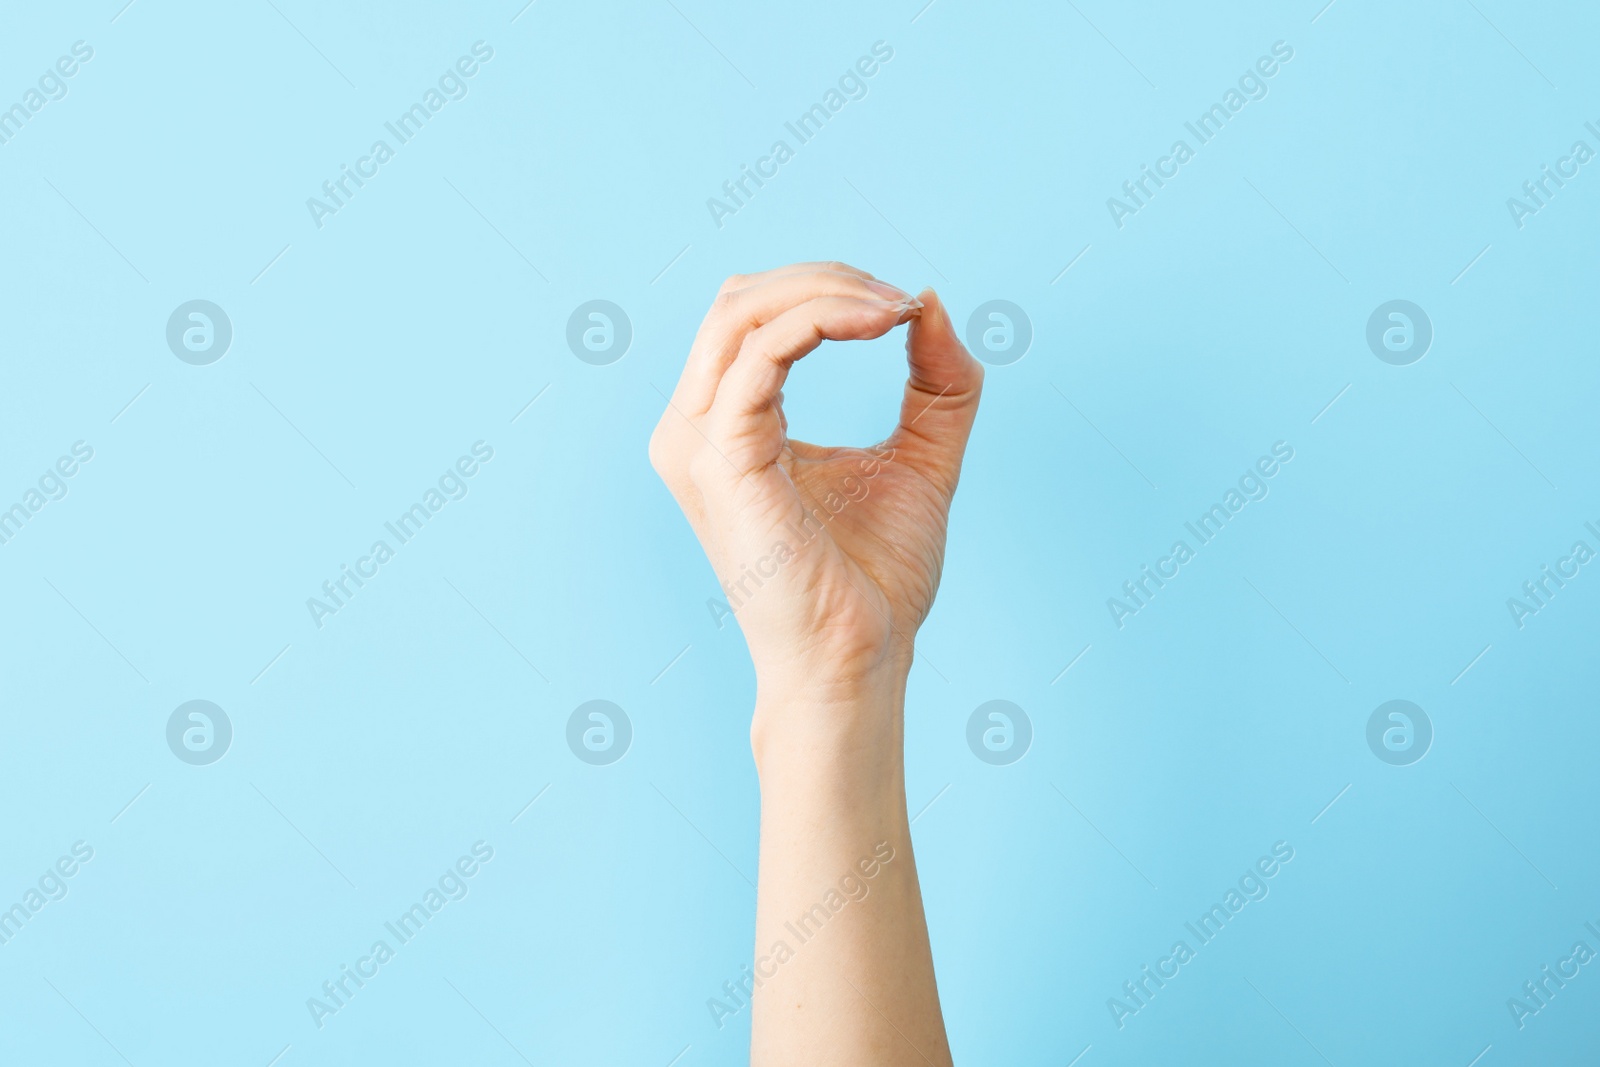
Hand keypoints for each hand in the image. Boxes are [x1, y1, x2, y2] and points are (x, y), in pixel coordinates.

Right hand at [649, 262, 983, 701]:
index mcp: (724, 427)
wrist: (858, 661)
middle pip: (738, 300)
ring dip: (826, 291)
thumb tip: (934, 301)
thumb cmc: (876, 580)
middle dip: (825, 279)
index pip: (752, 318)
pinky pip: (762, 355)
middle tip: (901, 302)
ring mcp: (697, 445)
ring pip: (743, 313)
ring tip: (895, 308)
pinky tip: (883, 326)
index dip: (826, 291)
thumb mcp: (920, 458)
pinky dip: (823, 321)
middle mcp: (692, 429)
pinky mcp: (722, 461)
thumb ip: (936, 383)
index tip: (905, 308)